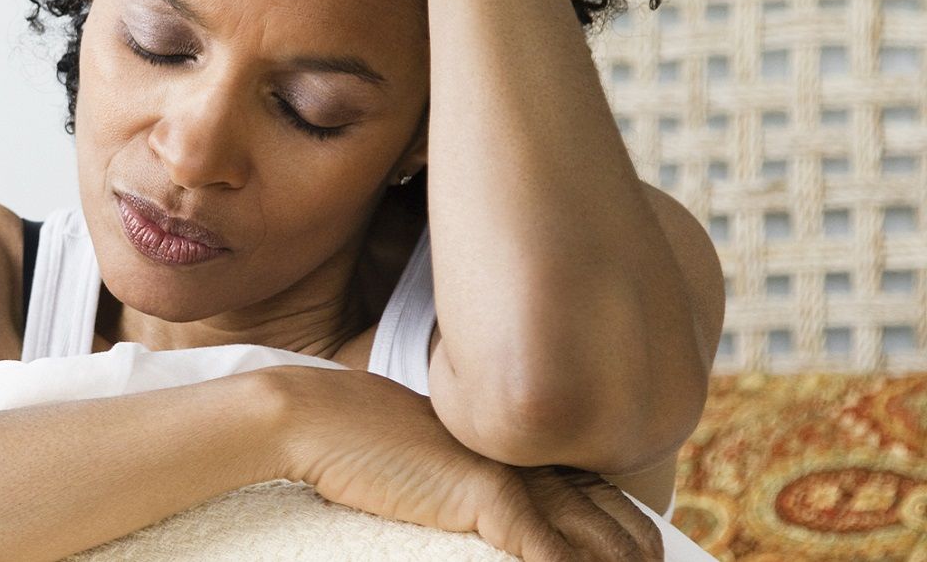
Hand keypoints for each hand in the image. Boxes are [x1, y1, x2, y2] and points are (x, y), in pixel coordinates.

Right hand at [261, 366, 663, 561]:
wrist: (317, 418)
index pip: (604, 499)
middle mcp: (527, 455)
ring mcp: (511, 472)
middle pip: (615, 521)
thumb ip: (474, 495)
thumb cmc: (361, 446)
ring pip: (594, 541)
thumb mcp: (435, 472)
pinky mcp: (486, 493)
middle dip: (639, 560)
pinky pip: (549, 553)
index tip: (649, 561)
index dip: (634, 538)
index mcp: (521, 447)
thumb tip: (497, 524)